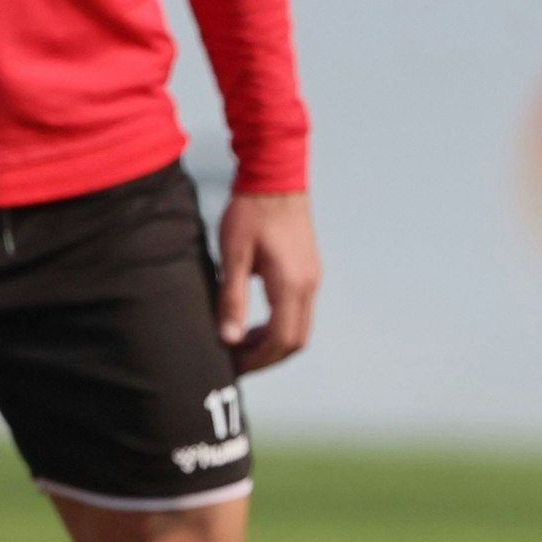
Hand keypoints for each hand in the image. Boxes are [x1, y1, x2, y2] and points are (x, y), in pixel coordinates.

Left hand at [218, 191, 321, 373]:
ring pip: (301, 329)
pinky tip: (257, 321)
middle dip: (267, 357)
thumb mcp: (233, 255)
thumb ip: (232, 299)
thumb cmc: (249, 212)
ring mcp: (313, 279)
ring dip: (274, 342)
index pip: (280, 339)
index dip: (256, 358)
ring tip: (242, 343)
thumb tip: (229, 338)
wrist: (276, 177)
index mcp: (290, 284)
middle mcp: (308, 286)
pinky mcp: (310, 272)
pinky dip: (281, 326)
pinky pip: (301, 312)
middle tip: (237, 361)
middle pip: (296, 341)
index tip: (232, 365)